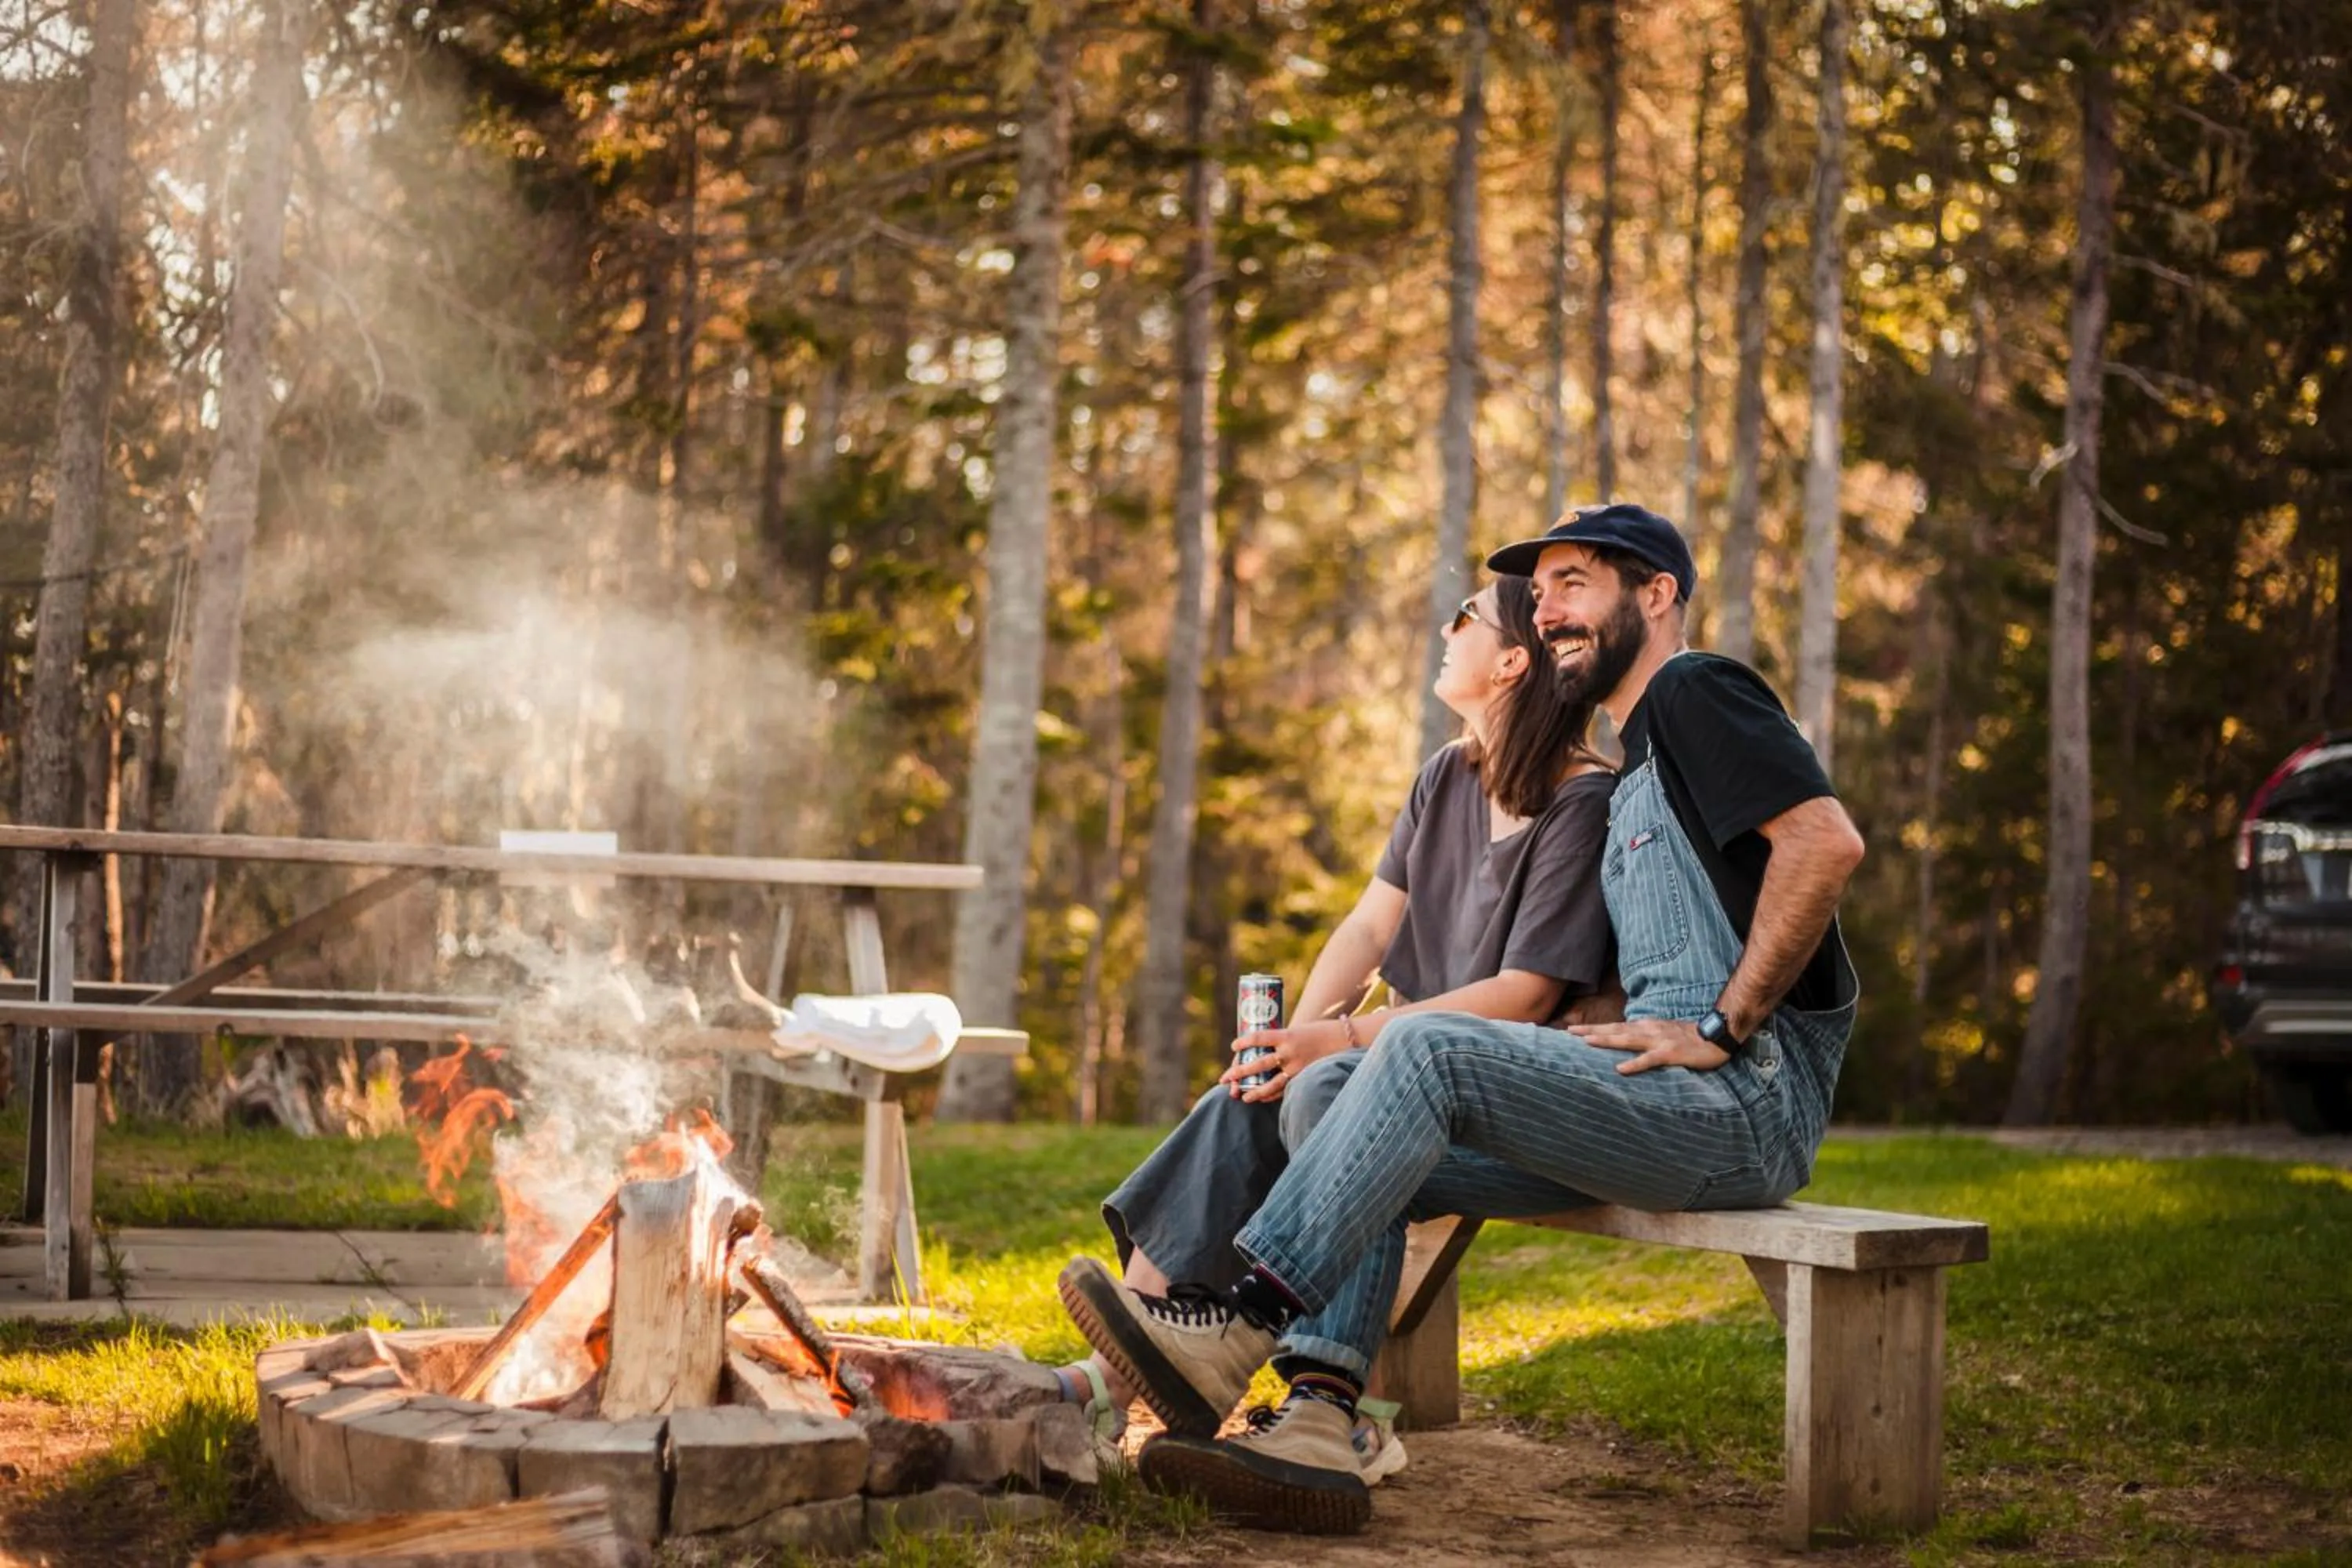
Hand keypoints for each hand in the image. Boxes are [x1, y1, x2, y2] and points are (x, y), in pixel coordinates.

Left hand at [1217, 1018, 1354, 1102]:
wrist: (1344, 1039)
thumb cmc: (1317, 1032)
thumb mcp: (1296, 1031)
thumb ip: (1280, 1042)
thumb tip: (1258, 1052)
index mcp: (1287, 1035)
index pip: (1258, 1038)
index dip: (1244, 1043)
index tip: (1233, 1046)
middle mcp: (1290, 1052)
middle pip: (1258, 1064)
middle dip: (1238, 1072)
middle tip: (1224, 1079)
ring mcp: (1297, 1068)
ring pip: (1270, 1084)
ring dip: (1253, 1091)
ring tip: (1241, 1096)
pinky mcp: (1304, 1078)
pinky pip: (1284, 1090)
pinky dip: (1271, 1095)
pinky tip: (1261, 1097)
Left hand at [1576, 1018, 1729, 1074]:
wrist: (1716, 1036)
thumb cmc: (1689, 1037)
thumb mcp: (1662, 1034)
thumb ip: (1644, 1037)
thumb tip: (1625, 1039)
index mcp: (1645, 1026)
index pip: (1615, 1027)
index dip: (1595, 1028)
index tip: (1574, 1029)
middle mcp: (1648, 1030)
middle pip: (1615, 1030)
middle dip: (1591, 1031)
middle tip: (1569, 1031)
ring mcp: (1658, 1041)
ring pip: (1627, 1040)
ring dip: (1606, 1040)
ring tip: (1586, 1042)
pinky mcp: (1670, 1053)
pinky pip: (1649, 1059)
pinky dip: (1634, 1064)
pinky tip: (1620, 1069)